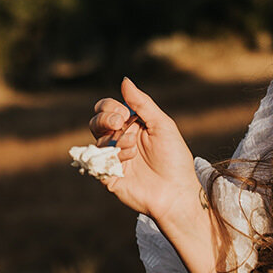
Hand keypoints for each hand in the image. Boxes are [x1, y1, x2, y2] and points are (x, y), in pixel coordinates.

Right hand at [88, 79, 203, 222]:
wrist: (176, 192)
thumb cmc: (174, 158)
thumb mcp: (162, 125)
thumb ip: (142, 103)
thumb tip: (124, 80)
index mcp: (132, 125)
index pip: (108, 108)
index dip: (110, 107)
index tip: (122, 114)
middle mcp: (120, 140)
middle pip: (96, 122)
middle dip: (104, 120)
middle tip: (119, 124)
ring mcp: (113, 158)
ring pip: (97, 141)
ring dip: (116, 142)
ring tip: (133, 151)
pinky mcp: (107, 176)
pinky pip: (96, 162)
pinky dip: (110, 159)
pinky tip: (127, 162)